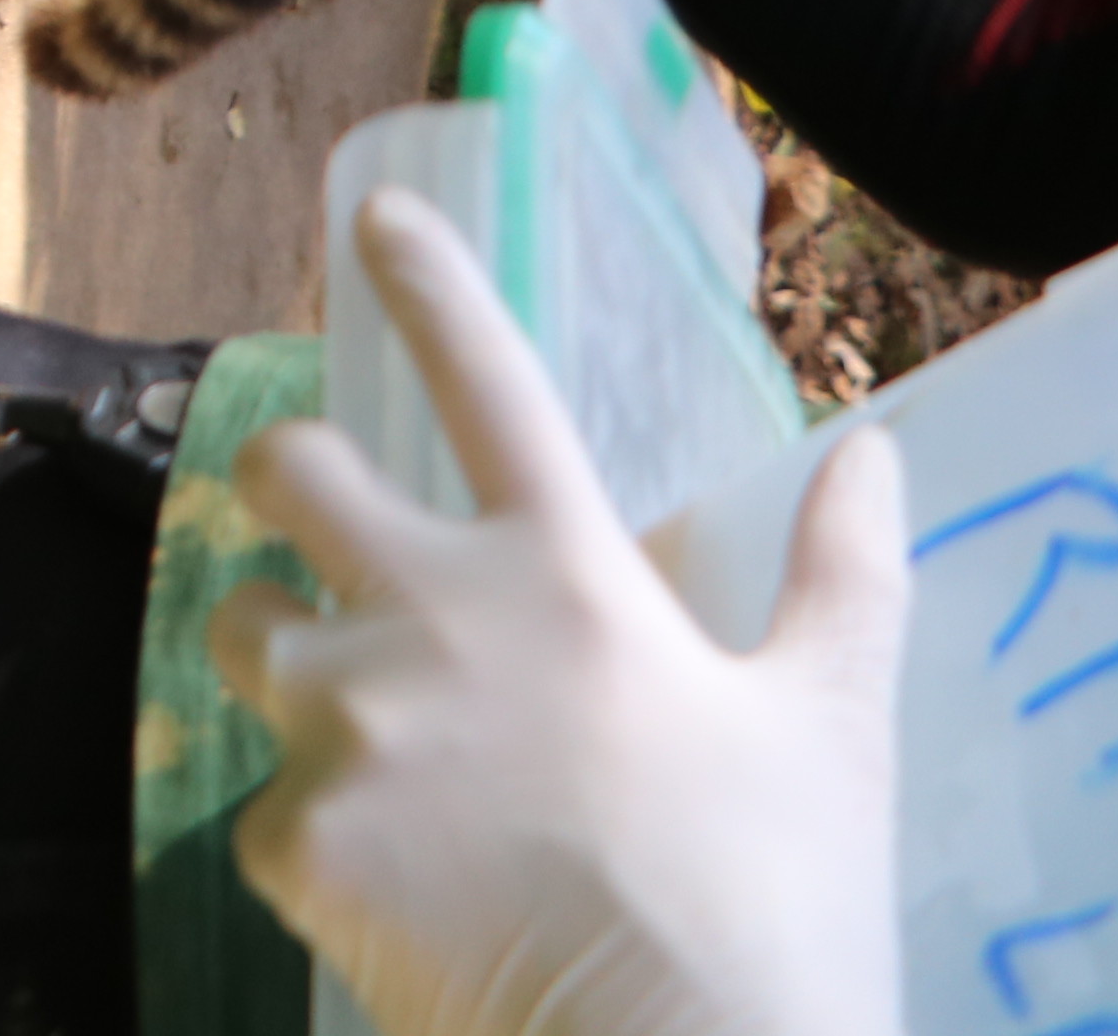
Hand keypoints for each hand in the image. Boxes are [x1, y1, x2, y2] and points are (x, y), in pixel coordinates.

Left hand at [212, 192, 912, 1035]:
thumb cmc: (777, 908)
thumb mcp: (834, 730)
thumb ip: (845, 577)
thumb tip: (879, 447)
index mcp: (569, 579)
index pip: (492, 380)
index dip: (430, 279)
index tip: (371, 210)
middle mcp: (434, 622)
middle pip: (288, 476)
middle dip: (284, 482)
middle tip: (314, 530)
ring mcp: (349, 731)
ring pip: (238, 632)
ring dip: (276, 656)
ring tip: (351, 729)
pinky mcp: (294, 843)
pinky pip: (262, 809)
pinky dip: (310, 840)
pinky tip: (389, 893)